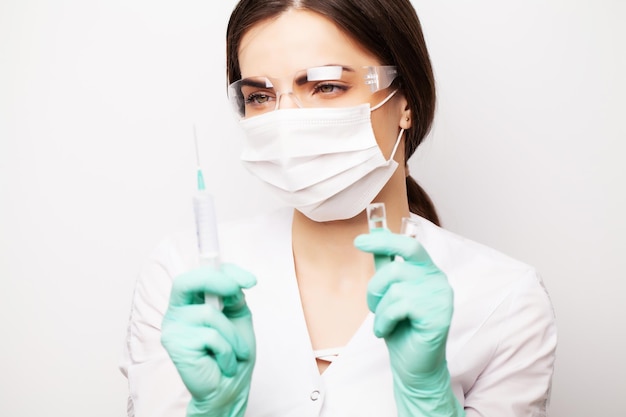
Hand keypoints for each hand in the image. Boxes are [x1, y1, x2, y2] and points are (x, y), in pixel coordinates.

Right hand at [161, 264, 256, 416]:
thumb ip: (233, 295)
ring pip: (208, 314)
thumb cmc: (232, 353)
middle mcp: (176, 312)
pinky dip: (227, 350)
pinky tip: (223, 363)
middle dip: (216, 281)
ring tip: (235, 352)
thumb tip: (234, 281)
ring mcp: (172, 328)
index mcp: (190, 301)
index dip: (224, 271)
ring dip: (232, 335)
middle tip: (237, 292)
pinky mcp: (175, 345)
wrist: (229, 388)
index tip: (250, 281)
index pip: (199, 273)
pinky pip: (211, 336)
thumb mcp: (237, 316)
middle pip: (186, 281)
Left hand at [355, 231, 463, 416]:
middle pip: (397, 267)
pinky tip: (386, 330)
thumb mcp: (389, 293)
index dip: (384, 240)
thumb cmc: (402, 330)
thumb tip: (375, 237)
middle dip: (375, 287)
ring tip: (384, 323)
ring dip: (380, 309)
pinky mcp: (439, 316)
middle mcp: (438, 281)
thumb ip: (386, 266)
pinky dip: (385, 320)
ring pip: (395, 289)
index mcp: (428, 271)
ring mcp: (441, 298)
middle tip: (373, 304)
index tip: (359, 241)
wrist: (414, 366)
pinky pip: (400, 307)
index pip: (408, 245)